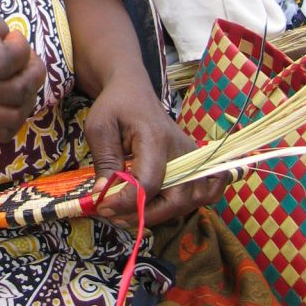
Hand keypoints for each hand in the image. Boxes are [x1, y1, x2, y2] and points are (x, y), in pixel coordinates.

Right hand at [0, 0, 44, 140]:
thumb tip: (10, 40)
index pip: (5, 61)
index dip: (21, 48)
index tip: (12, 36)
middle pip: (16, 90)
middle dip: (33, 70)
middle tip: (23, 57)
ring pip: (14, 117)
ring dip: (28, 96)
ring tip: (20, 78)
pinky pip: (2, 133)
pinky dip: (16, 118)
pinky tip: (11, 99)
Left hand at [84, 74, 226, 226]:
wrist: (134, 90)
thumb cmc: (115, 106)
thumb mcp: (99, 127)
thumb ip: (105, 161)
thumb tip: (103, 195)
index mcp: (155, 138)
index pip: (149, 182)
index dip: (127, 202)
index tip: (103, 206)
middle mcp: (181, 150)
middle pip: (177, 198)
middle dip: (146, 215)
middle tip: (115, 215)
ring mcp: (192, 157)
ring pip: (192, 200)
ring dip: (163, 214)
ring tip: (132, 212)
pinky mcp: (194, 162)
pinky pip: (206, 192)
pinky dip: (190, 205)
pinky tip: (164, 206)